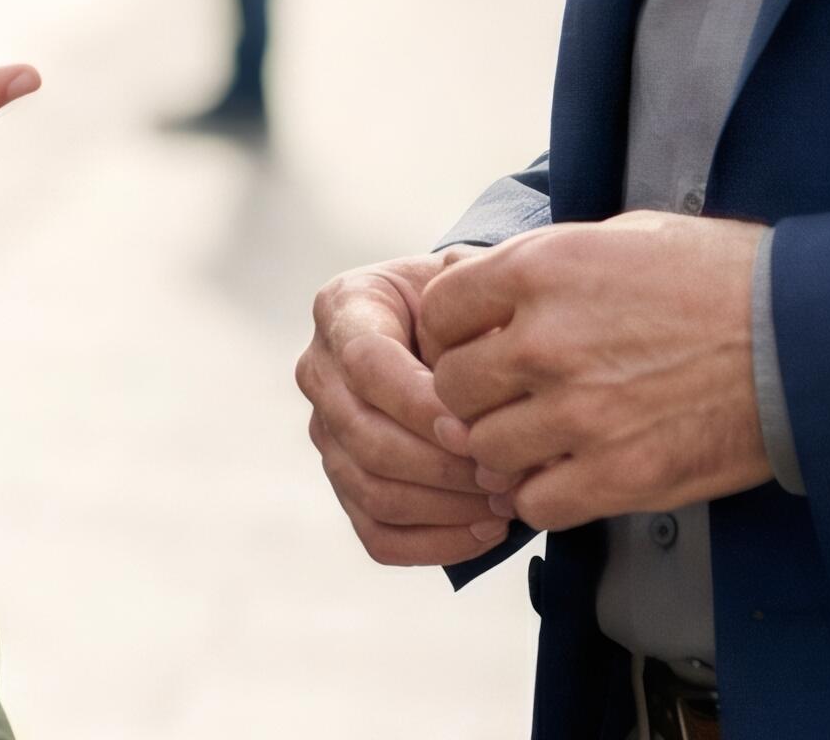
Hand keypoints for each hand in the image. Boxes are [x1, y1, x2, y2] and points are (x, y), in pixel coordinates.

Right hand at [300, 245, 512, 563]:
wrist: (451, 325)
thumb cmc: (468, 304)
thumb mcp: (474, 286)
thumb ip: (480, 316)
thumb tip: (503, 385)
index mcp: (345, 307)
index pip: (365, 364)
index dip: (417, 404)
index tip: (474, 428)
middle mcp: (321, 371)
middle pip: (365, 437)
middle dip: (443, 466)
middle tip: (507, 474)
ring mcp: (327, 433)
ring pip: (371, 490)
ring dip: (447, 506)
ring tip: (508, 501)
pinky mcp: (346, 482)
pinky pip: (378, 534)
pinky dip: (435, 543)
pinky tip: (487, 530)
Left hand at [419, 212, 775, 529]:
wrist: (806, 338)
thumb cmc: (724, 279)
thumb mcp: (625, 236)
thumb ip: (546, 264)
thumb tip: (486, 282)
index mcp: (541, 270)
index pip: (439, 312)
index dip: (450, 335)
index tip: (473, 347)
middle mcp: (546, 341)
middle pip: (452, 388)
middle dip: (474, 396)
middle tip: (506, 399)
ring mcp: (579, 413)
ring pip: (486, 450)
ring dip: (506, 450)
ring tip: (541, 441)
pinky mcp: (618, 474)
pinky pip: (537, 503)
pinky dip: (544, 496)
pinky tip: (570, 476)